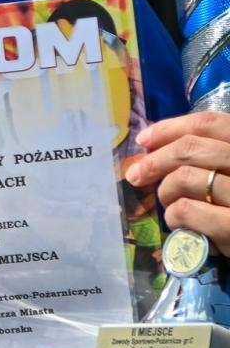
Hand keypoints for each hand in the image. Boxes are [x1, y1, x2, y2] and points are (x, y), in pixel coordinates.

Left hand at [130, 112, 229, 254]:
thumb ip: (205, 158)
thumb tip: (149, 146)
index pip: (210, 123)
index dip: (171, 128)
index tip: (143, 140)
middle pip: (191, 148)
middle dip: (154, 161)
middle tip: (136, 175)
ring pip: (184, 177)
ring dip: (166, 193)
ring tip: (170, 206)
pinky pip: (186, 209)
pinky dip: (174, 216)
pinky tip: (180, 224)